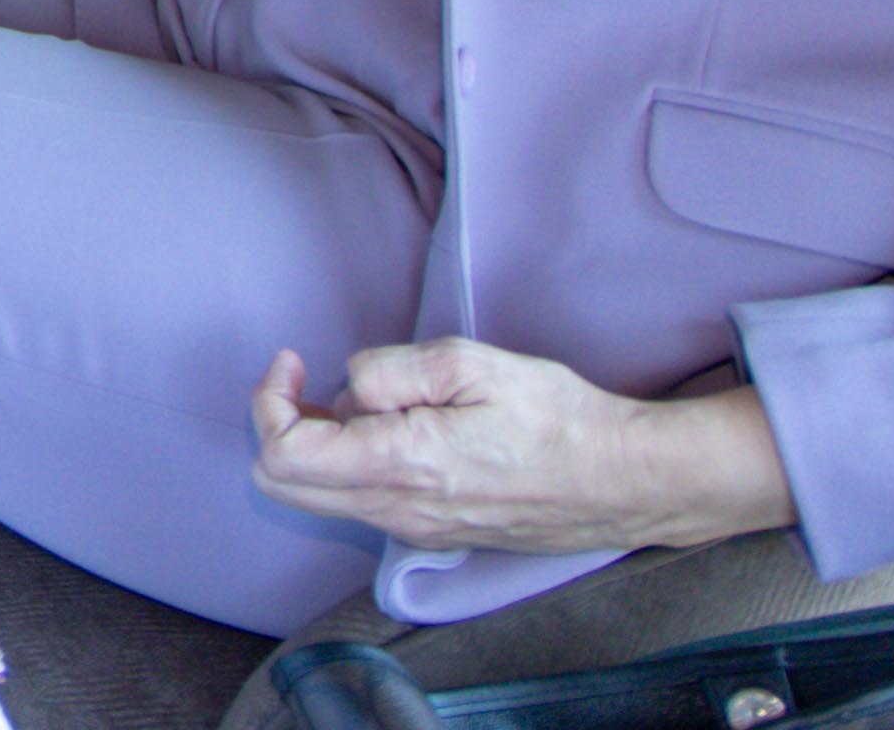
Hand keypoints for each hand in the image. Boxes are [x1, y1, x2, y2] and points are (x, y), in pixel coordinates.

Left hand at [249, 344, 791, 558]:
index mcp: (401, 466)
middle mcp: (400, 512)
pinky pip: (364, 505)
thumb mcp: (469, 363)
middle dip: (281, 425)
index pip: (284, 454)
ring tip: (363, 400)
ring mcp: (417, 531)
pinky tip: (392, 428)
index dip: (270, 400)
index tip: (296, 360)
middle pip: (284, 487)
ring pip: (322, 499)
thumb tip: (347, 389)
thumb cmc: (556, 417)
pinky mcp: (437, 534)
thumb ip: (389, 371)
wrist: (623, 480)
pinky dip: (352, 465)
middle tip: (309, 380)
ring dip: (319, 445)